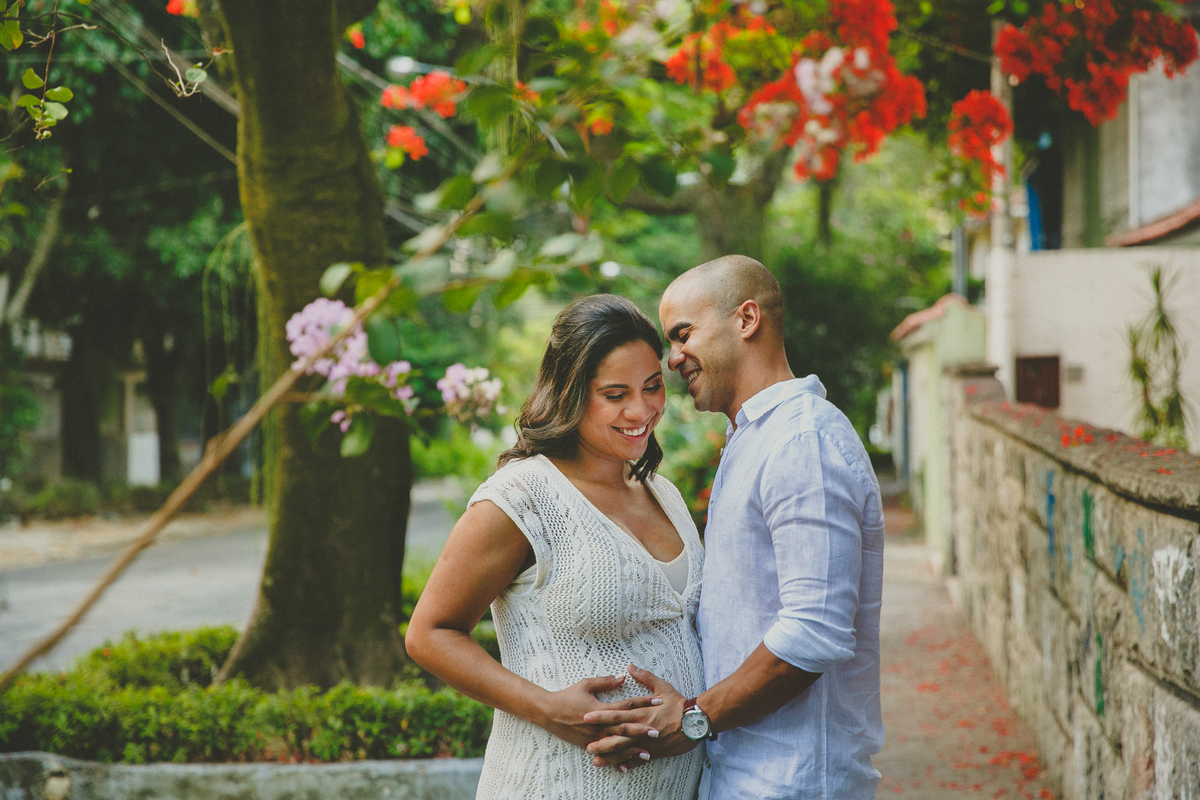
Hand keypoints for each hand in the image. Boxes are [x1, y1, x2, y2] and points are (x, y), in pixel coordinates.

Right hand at [535, 674, 661, 749]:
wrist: (549, 712)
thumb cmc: (568, 696)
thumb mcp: (586, 684)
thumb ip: (605, 681)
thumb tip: (623, 676)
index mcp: (601, 708)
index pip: (627, 705)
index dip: (643, 702)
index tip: (658, 701)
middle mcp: (599, 724)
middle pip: (625, 727)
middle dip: (643, 729)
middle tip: (658, 731)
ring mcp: (594, 736)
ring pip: (617, 744)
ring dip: (632, 748)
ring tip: (648, 752)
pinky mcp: (588, 744)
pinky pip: (605, 752)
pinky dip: (616, 757)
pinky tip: (626, 763)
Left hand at [582, 664, 698, 766]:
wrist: (696, 722)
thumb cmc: (679, 703)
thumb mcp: (662, 686)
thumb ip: (644, 677)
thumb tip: (630, 667)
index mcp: (642, 713)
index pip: (616, 714)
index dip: (601, 716)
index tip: (586, 717)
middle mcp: (642, 729)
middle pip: (618, 736)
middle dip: (601, 741)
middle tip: (586, 746)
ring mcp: (648, 742)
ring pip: (625, 750)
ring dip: (610, 756)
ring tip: (596, 760)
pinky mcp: (655, 751)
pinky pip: (639, 759)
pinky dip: (628, 763)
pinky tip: (618, 767)